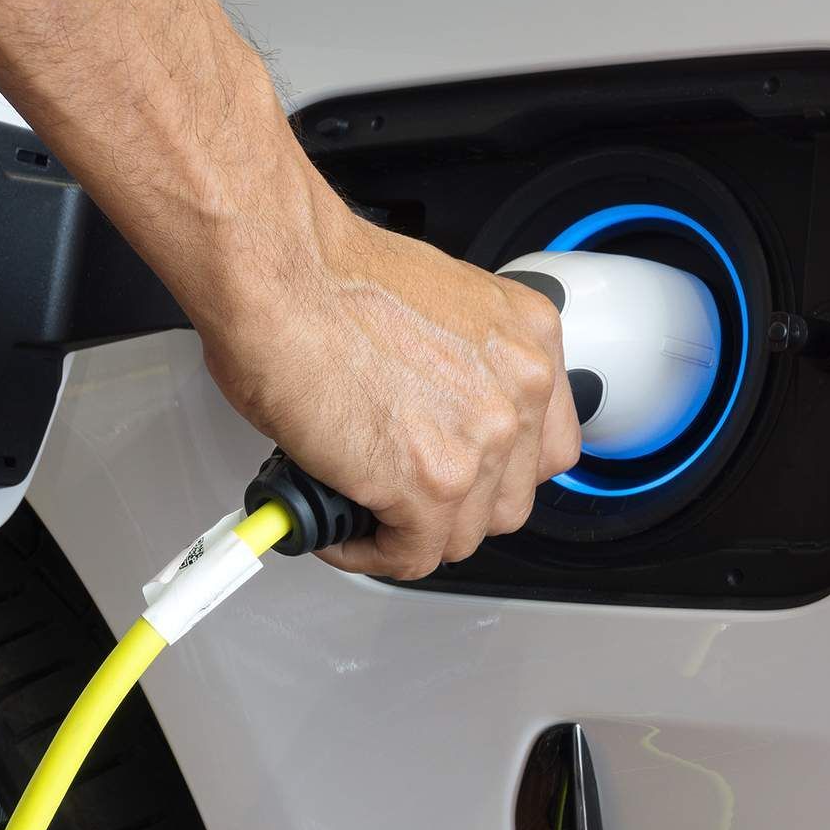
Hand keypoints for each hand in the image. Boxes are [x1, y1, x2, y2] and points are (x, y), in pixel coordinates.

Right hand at [190, 198, 580, 578]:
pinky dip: (370, 553)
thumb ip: (458, 365)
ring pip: (462, 535)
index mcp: (529, 338)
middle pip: (510, 498)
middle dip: (455, 508)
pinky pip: (410, 555)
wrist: (283, 274)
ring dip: (411, 534)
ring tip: (365, 514)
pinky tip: (340, 530)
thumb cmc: (328, 277)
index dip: (496, 471)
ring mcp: (481, 441)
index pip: (546, 442)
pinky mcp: (429, 486)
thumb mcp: (435, 306)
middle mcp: (519, 389)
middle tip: (405, 497)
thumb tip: (433, 413)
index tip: (463, 474)